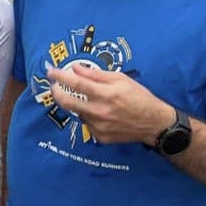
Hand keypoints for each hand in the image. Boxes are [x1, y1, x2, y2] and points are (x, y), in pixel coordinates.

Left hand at [48, 65, 173, 145]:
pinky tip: (102, 114)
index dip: (60, 76)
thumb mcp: (121, 79)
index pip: (76, 83)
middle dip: (57, 92)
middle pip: (68, 102)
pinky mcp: (100, 137)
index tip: (51, 72)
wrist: (154, 123)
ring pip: (78, 113)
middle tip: (55, 86)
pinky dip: (90, 116)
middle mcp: (100, 111)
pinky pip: (88, 123)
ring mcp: (99, 126)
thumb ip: (97, 74)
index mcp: (106, 94)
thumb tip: (76, 68)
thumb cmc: (139, 97)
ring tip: (91, 100)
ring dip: (78, 104)